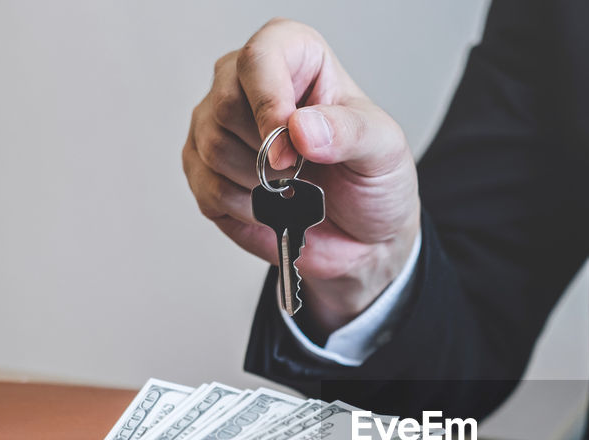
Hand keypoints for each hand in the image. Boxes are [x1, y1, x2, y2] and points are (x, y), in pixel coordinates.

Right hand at [184, 18, 420, 332]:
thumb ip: (350, 133)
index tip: (293, 147)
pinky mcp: (204, 169)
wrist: (361, 233)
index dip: (269, 104)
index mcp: (294, 57)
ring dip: (260, 183)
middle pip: (225, 105)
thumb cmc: (372, 179)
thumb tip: (301, 127)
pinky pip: (208, 187)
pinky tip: (271, 205)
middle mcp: (247, 82)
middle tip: (305, 172)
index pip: (259, 59)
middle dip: (269, 154)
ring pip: (212, 147)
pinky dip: (245, 208)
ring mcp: (218, 124)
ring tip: (293, 187)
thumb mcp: (384, 150)